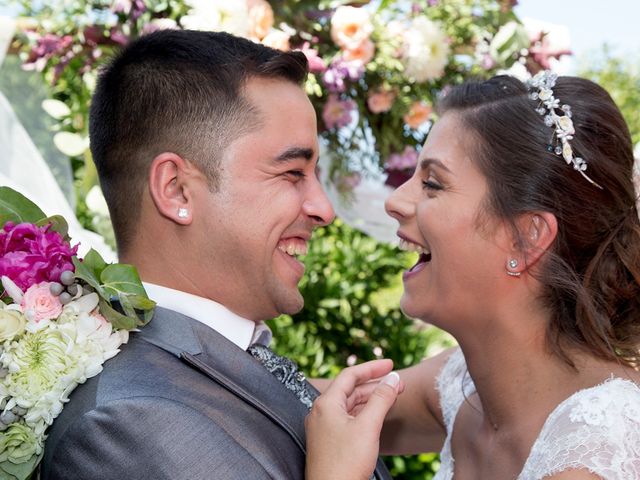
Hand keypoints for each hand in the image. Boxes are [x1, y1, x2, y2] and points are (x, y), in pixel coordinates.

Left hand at [305, 359, 402, 479]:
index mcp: (326, 403)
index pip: (350, 375)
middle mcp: (321, 412)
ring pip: (350, 405)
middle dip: (375, 384)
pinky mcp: (329, 441)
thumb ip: (381, 399)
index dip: (372, 367)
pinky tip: (377, 415)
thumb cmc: (345, 464)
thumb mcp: (368, 426)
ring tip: (392, 396)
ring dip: (371, 399)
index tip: (391, 364)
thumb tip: (393, 378)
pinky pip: (347, 419)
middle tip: (398, 383)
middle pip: (350, 389)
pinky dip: (364, 413)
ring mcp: (324, 428)